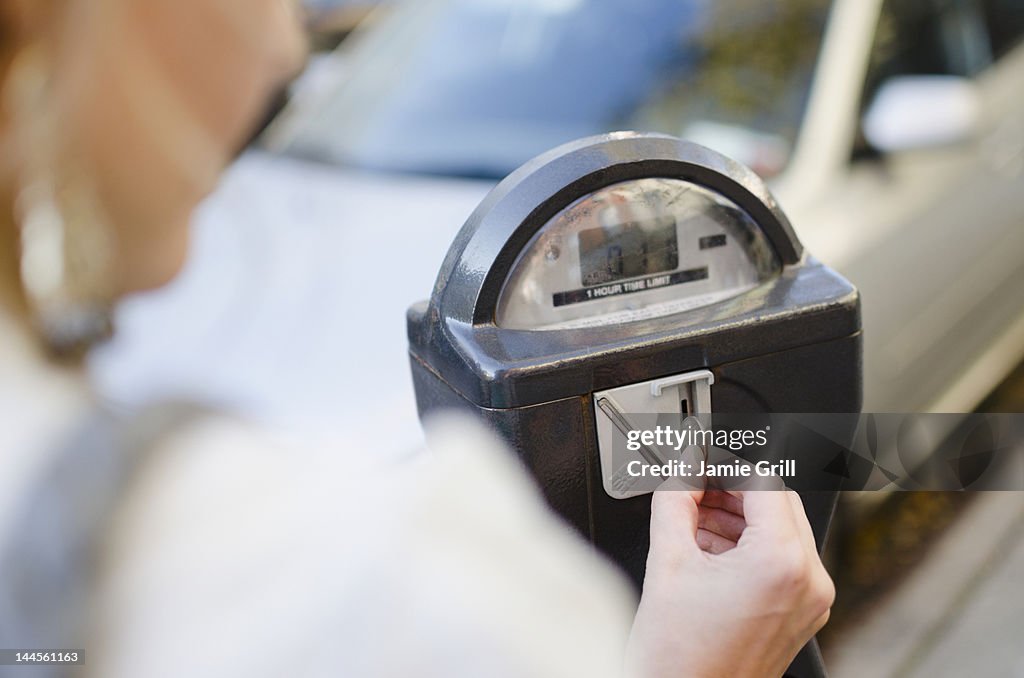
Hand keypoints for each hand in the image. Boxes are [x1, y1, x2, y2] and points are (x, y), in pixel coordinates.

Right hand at [625, 485, 834, 677]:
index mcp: (781, 562)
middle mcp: (808, 581)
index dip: (725, 466)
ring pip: (781, 530)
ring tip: (693, 521)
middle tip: (693, 487)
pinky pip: (782, 560)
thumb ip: (675, 501)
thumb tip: (681, 471)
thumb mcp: (667, 563)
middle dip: (731, 491)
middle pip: (777, 503)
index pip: (763, 482)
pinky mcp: (800, 615)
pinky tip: (709, 549)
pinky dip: (749, 546)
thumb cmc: (679, 659)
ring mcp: (810, 601)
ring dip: (739, 517)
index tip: (699, 463)